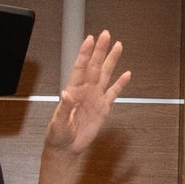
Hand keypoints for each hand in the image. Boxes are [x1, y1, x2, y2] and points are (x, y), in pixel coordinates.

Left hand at [41, 32, 129, 159]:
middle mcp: (85, 91)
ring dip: (111, 61)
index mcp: (73, 91)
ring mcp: (95, 98)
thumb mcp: (58, 123)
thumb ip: (63, 108)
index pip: (80, 68)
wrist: (67, 147)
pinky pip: (113, 93)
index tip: (90, 40)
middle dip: (100, 50)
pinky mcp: (103, 108)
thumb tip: (65, 94)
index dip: (85, 53)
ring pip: (105, 75)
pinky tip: (126, 75)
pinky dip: (120, 84)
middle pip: (95, 66)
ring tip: (117, 46)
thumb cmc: (59, 135)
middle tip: (106, 35)